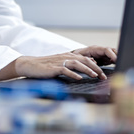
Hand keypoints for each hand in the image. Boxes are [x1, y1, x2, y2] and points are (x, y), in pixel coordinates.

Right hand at [0, 46, 116, 81]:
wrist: (30, 64)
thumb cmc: (45, 65)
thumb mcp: (60, 62)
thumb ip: (73, 63)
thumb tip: (88, 63)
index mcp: (68, 55)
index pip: (86, 58)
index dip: (96, 65)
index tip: (103, 73)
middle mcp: (65, 56)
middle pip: (84, 60)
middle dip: (95, 68)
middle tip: (103, 76)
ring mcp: (59, 61)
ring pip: (77, 64)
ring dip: (87, 70)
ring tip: (95, 76)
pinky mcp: (53, 68)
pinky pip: (66, 70)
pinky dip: (74, 74)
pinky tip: (79, 78)